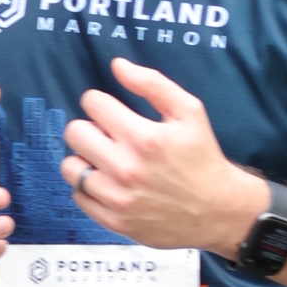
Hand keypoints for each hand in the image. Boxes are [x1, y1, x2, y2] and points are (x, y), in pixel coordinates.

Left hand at [62, 59, 266, 252]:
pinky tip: (111, 184)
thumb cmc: (202, 156)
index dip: (101, 103)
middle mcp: (126, 168)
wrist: (217, 210)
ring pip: (69, 167)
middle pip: (74, 133)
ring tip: (106, 161)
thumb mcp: (189, 112)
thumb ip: (152, 83)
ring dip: (85, 159)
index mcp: (143, 137)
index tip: (112, 112)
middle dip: (90, 128)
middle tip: (108, 136)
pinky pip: (78, 196)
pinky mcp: (113, 221)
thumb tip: (116, 65)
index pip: (93, 103)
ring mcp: (117, 198)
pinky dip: (90, 187)